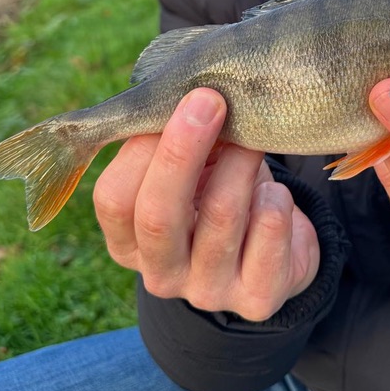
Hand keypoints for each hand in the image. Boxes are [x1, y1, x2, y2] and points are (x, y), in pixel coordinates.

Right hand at [93, 89, 319, 321]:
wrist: (275, 247)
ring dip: (240, 163)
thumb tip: (185, 92)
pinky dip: (275, 201)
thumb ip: (175, 138)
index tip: (174, 99)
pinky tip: (274, 192)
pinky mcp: (257, 298)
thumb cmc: (219, 190)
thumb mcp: (190, 167)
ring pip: (220, 216)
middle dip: (182, 151)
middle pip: (157, 215)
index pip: (113, 199)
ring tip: (254, 137)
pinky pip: (268, 236)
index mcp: (129, 241)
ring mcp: (207, 291)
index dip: (140, 148)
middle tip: (210, 100)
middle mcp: (160, 273)